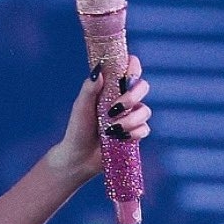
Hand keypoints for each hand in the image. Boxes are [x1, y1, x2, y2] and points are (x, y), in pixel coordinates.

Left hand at [53, 54, 151, 180]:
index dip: (133, 67)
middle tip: (116, 108)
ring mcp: (131, 116)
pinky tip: (119, 138)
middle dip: (132, 96)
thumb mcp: (81, 107)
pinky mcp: (135, 133)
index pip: (129, 69)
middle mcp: (124, 99)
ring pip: (145, 110)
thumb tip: (98, 70)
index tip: (126, 75)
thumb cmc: (78, 128)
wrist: (79, 156)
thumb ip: (89, 89)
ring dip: (129, 120)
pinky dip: (133, 133)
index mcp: (111, 87)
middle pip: (143, 87)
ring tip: (111, 129)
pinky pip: (145, 129)